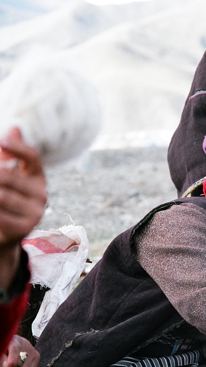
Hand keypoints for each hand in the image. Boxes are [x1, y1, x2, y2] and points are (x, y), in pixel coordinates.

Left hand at [0, 127, 46, 288]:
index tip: (2, 142)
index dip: (18, 148)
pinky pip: (0, 216)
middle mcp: (41, 194)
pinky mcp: (24, 229)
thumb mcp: (7, 177)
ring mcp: (35, 213)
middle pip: (7, 177)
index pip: (32, 158)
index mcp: (37, 177)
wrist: (4, 236)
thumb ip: (8, 157)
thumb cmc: (4, 200)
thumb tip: (14, 130)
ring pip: (1, 197)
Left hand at [0, 335, 39, 366]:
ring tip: (13, 366)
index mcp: (13, 340)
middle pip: (19, 364)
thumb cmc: (5, 349)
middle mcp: (25, 344)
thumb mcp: (1, 352)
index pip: (14, 350)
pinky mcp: (37, 356)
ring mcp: (33, 350)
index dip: (12, 361)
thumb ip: (2, 360)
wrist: (16, 343)